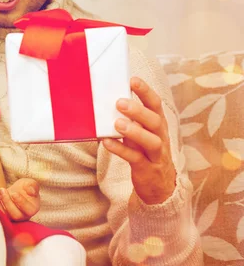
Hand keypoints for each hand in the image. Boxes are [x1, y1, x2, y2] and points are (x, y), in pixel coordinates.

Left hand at [0, 178, 39, 220]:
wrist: (17, 190)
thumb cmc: (26, 187)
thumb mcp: (30, 183)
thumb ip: (33, 186)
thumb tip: (32, 191)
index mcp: (33, 208)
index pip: (28, 210)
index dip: (21, 202)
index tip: (14, 194)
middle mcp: (24, 215)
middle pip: (16, 215)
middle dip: (8, 202)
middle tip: (4, 191)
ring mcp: (14, 217)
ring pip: (7, 215)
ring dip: (2, 203)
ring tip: (1, 191)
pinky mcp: (5, 215)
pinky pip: (0, 214)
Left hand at [102, 77, 176, 204]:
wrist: (159, 185)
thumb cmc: (144, 151)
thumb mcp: (140, 133)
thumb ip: (129, 119)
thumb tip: (105, 100)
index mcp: (158, 124)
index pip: (155, 104)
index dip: (146, 91)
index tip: (133, 80)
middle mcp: (160, 137)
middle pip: (155, 121)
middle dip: (138, 111)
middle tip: (120, 102)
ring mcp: (155, 154)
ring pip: (150, 141)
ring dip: (134, 131)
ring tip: (117, 124)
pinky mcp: (146, 169)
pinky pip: (135, 158)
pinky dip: (121, 149)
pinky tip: (107, 142)